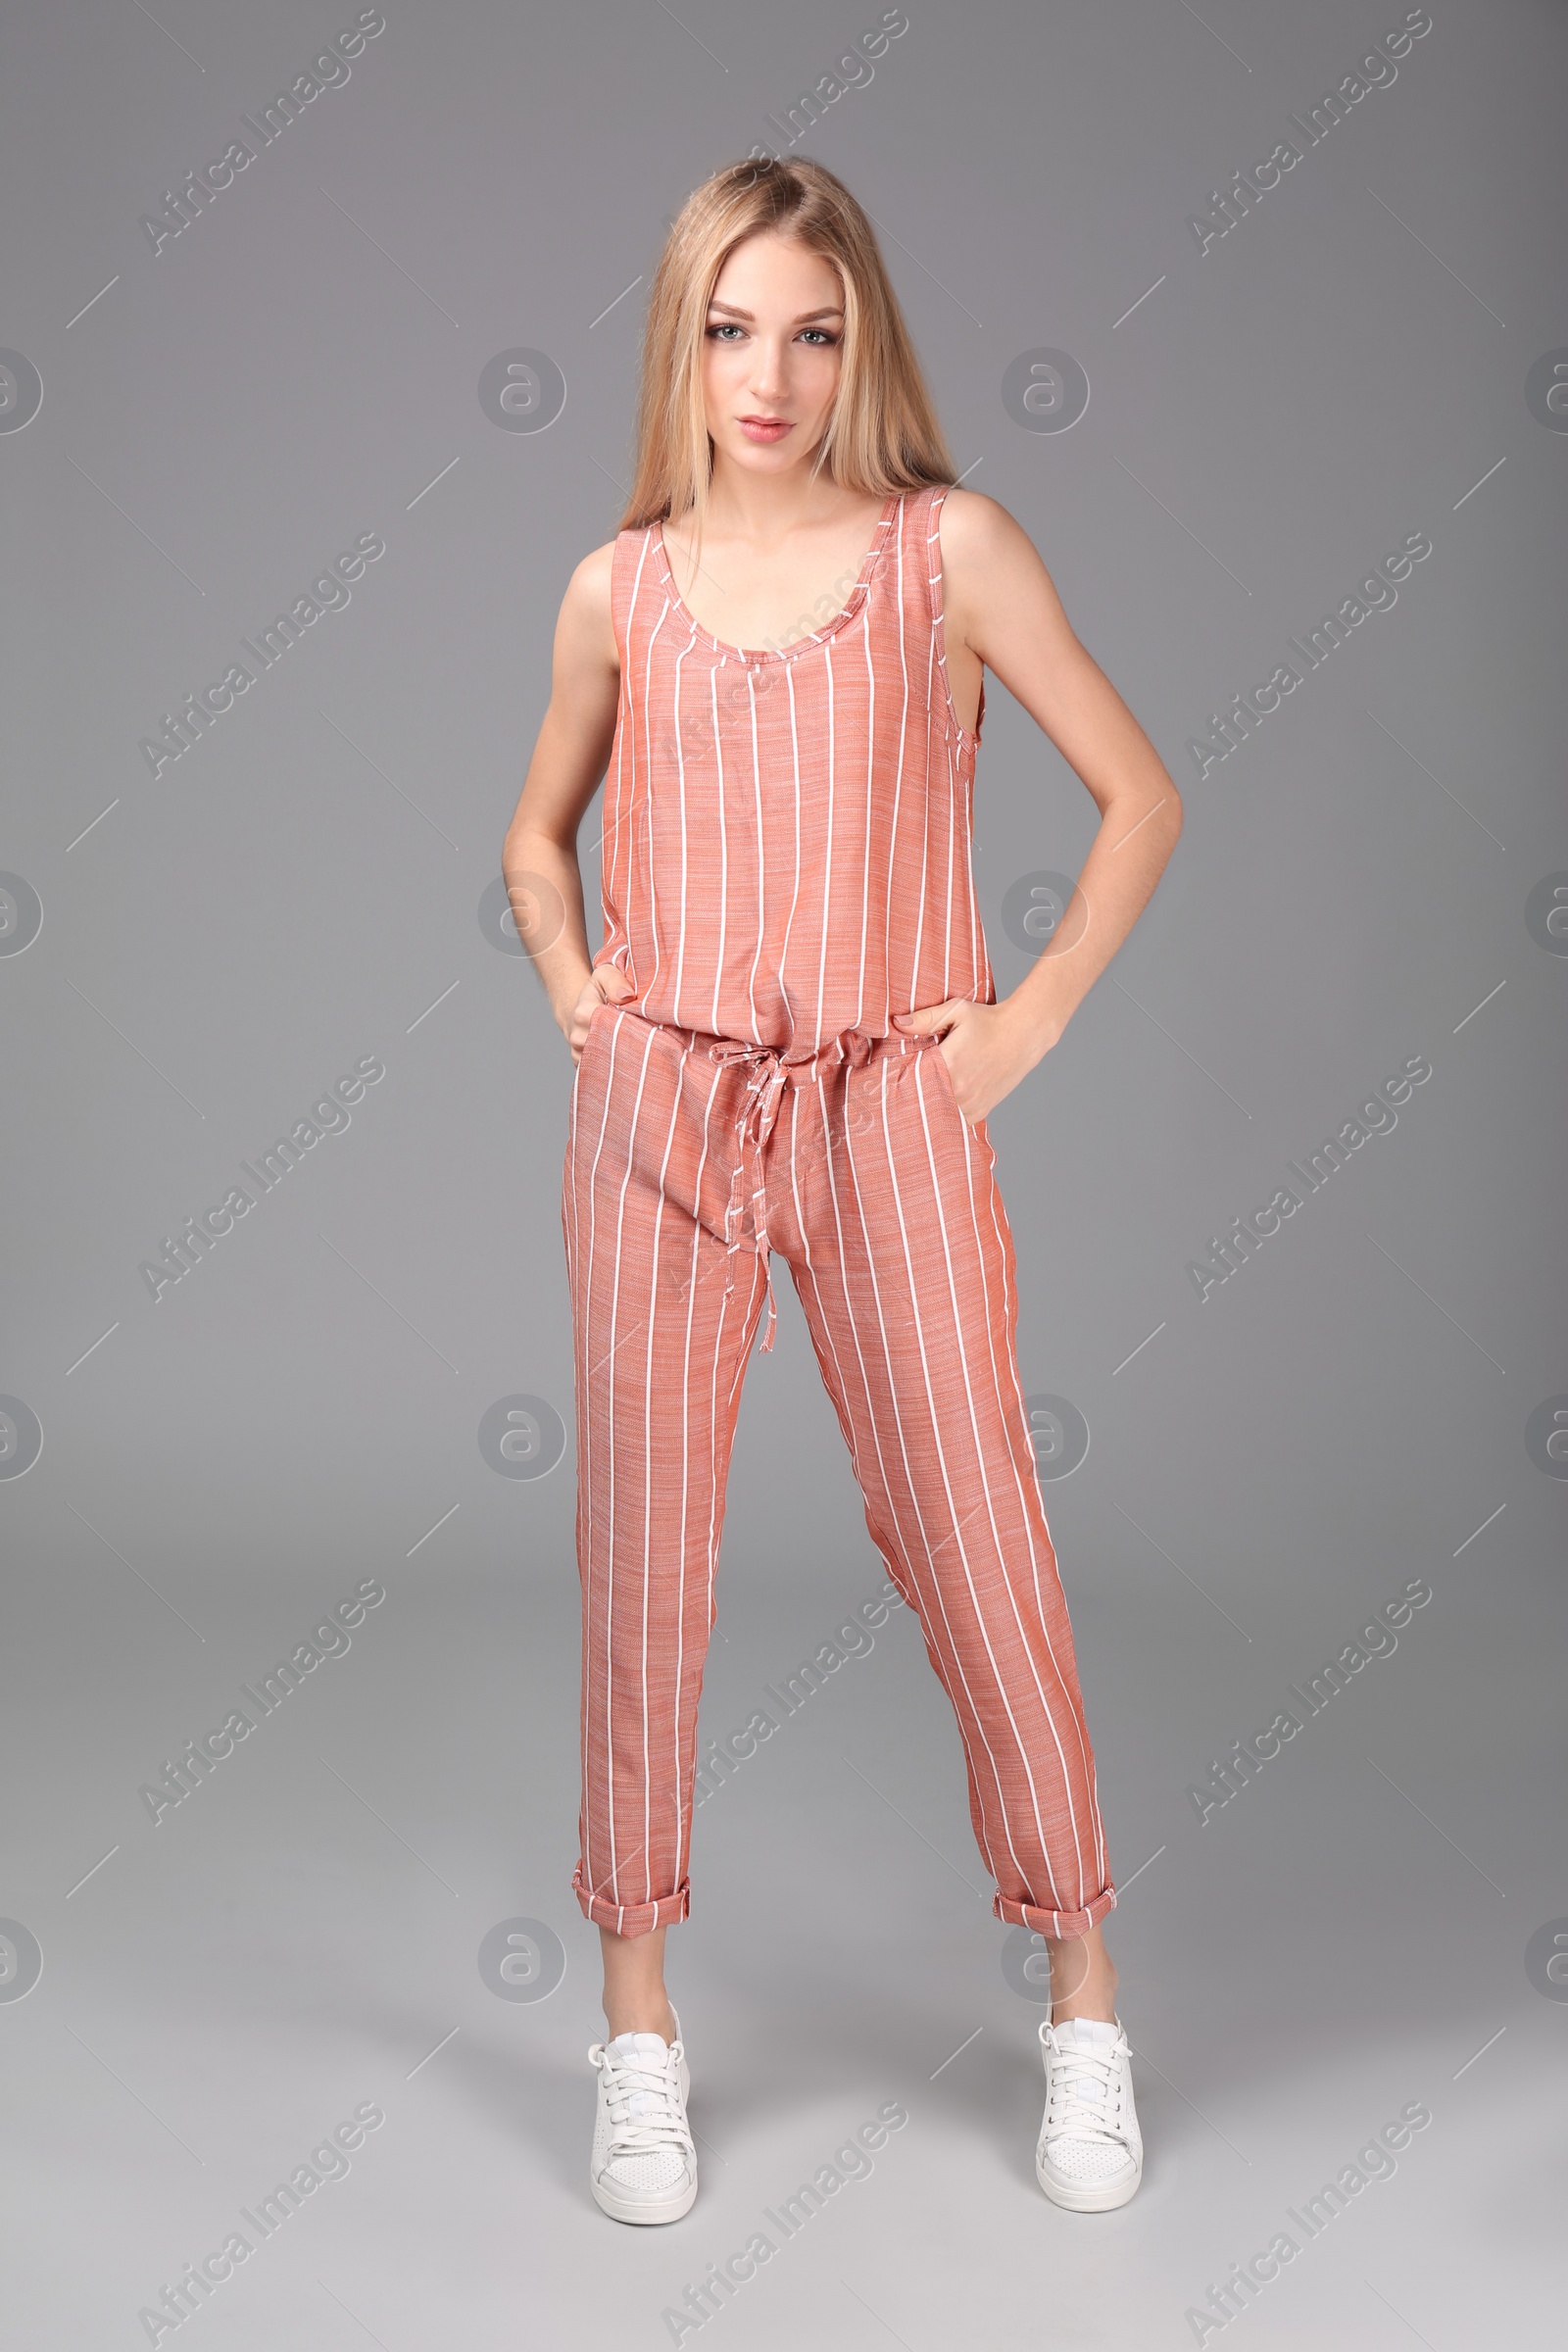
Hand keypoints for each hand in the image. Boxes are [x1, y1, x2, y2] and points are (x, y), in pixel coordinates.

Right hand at [566, 964, 637, 1064]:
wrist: (578, 1009)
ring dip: (625, 1055)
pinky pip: (604, 1072)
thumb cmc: (597, 991)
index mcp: (582, 1013)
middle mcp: (578, 1037)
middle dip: (631, 1041)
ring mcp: (579, 1055)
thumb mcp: (604, 974)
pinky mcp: (583, 1068)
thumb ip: (614, 980)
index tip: (643, 1019)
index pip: (610, 1023)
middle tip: (648, 1035)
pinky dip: (618, 1066)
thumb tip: (627, 997)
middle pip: (611, 1045)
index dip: (630, 1022)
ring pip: (609, 1061)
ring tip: (639, 1046)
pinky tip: (629, 1058)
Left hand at [891, 996, 1056, 1123]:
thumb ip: (926, 1018)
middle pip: (922, 1098)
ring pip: (938, 1111)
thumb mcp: (957, 1011)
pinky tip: (940, 1101)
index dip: (900, 1076)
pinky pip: (954, 1118)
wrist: (1025, 1034)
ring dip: (929, 1104)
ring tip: (920, 1095)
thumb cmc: (989, 1019)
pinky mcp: (980, 1111)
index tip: (890, 1074)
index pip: (911, 1077)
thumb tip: (897, 1023)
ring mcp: (971, 1103)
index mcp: (950, 1063)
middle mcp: (960, 1088)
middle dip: (912, 1092)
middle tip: (896, 1091)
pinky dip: (946, 1112)